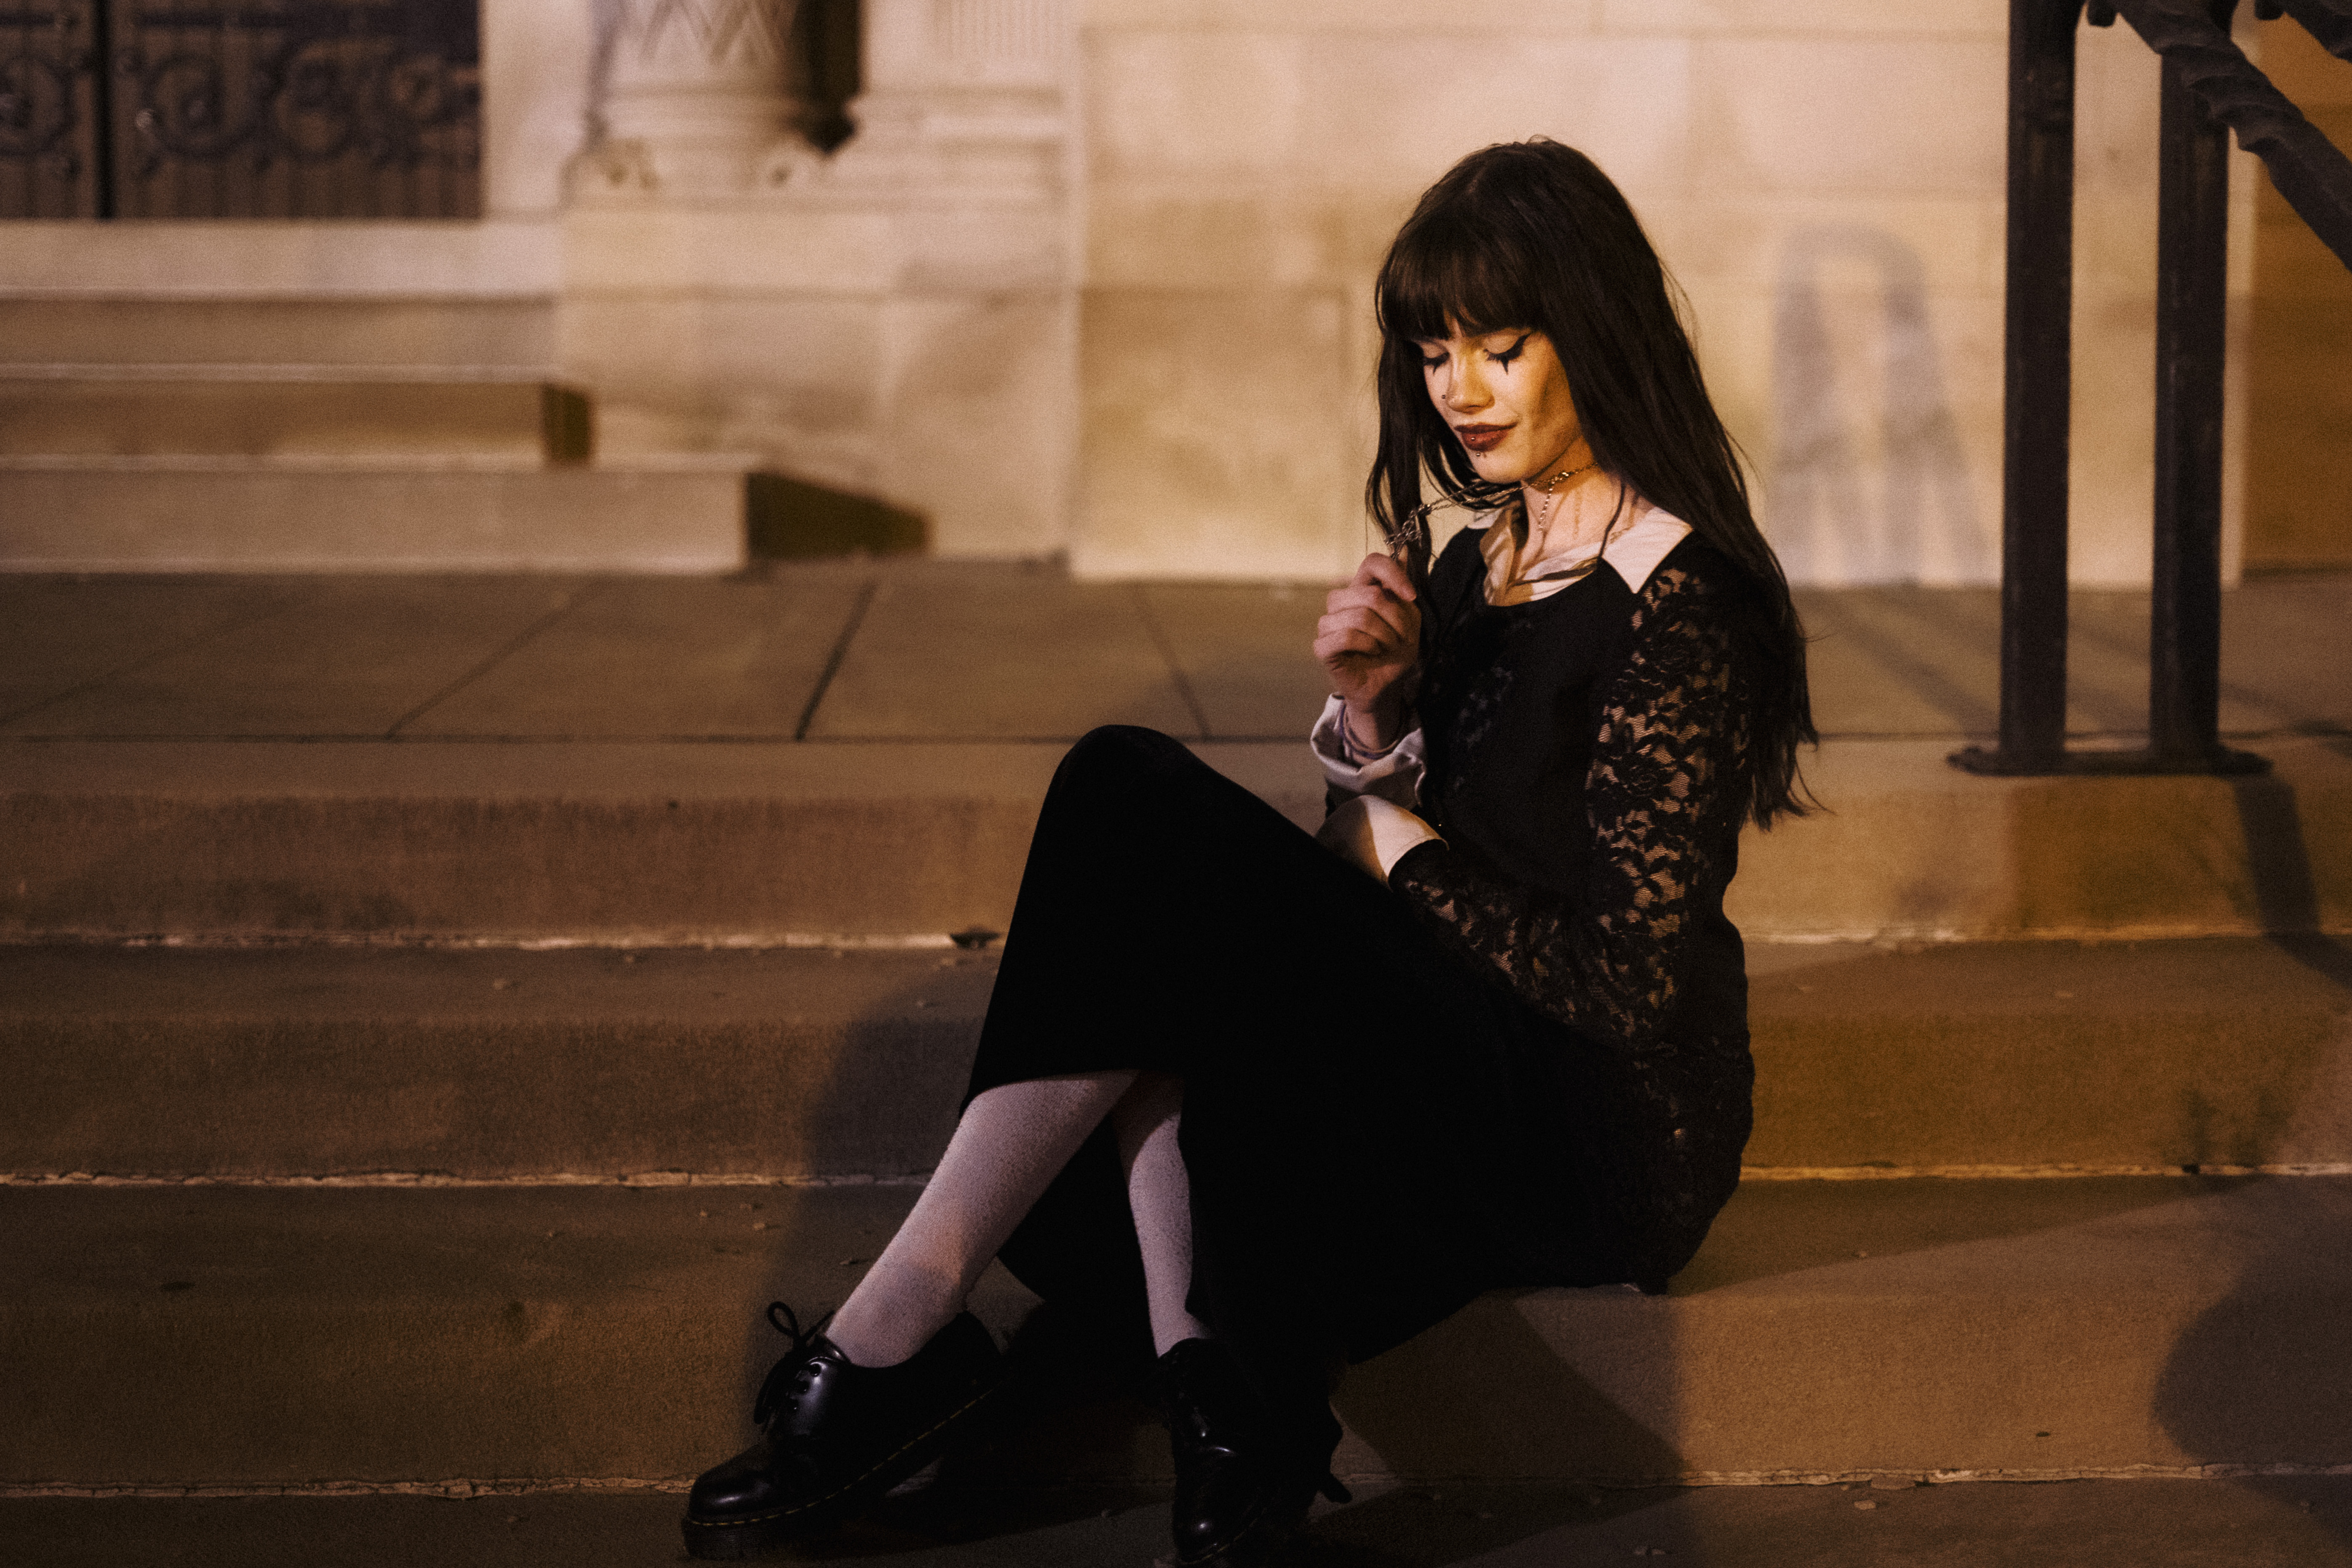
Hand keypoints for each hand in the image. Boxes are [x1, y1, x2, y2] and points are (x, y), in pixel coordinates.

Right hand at [1314, 553, 1419, 750]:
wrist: (1386, 686)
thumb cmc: (1395, 651)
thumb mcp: (1409, 619)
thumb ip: (1403, 588)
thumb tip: (1402, 550)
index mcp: (1362, 588)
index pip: (1372, 562)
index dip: (1393, 574)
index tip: (1411, 597)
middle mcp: (1342, 601)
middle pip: (1368, 593)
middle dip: (1394, 618)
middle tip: (1401, 635)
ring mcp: (1329, 623)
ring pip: (1358, 616)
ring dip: (1383, 635)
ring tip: (1387, 646)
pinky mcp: (1322, 646)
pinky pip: (1346, 636)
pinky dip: (1367, 646)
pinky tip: (1372, 652)